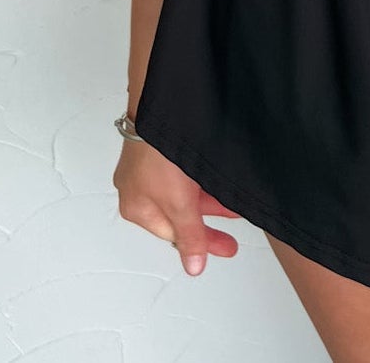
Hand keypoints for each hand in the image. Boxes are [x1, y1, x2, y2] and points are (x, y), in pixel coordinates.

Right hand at [115, 134, 241, 274]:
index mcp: (136, 208)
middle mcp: (138, 189)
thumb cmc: (157, 151)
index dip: (201, 244)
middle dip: (209, 223)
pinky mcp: (161, 148)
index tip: (224, 248)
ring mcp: (148, 167)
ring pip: (183, 194)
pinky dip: (201, 183)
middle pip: (178, 215)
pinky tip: (218, 181)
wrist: (160, 103)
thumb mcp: (179, 202)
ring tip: (233, 204)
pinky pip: (184, 174)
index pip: (172, 235)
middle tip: (232, 236)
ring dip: (210, 202)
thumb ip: (189, 236)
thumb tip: (193, 266)